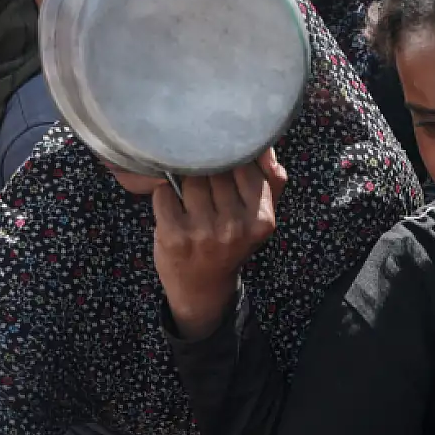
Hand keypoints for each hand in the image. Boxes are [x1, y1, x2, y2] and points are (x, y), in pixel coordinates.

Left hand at [153, 149, 287, 339]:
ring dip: (184, 181)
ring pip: (190, 178)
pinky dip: (164, 195)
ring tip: (189, 197)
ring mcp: (203, 231)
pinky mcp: (173, 234)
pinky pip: (164, 192)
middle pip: (216, 170)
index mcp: (262, 220)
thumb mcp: (259, 220)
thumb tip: (267, 147)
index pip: (246, 167)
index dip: (231, 160)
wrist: (202, 287)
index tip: (224, 169)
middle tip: (204, 185)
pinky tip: (173, 208)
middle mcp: (235, 226)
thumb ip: (270, 183)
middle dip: (207, 170)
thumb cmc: (231, 244)